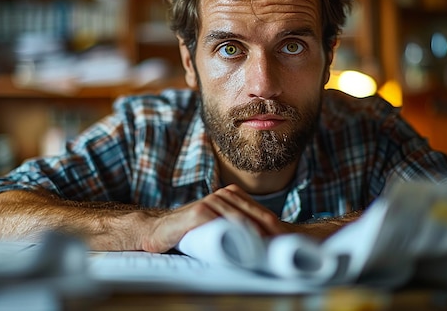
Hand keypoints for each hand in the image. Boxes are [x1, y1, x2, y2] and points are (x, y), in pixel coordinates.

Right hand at [140, 184, 290, 252]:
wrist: (158, 231)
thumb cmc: (190, 232)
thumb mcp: (218, 226)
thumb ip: (237, 227)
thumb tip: (265, 244)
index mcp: (232, 195)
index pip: (262, 213)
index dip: (276, 230)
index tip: (288, 245)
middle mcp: (224, 195)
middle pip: (256, 215)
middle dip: (272, 233)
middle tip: (284, 249)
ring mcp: (211, 201)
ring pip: (242, 219)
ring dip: (257, 235)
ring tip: (270, 250)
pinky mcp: (199, 211)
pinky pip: (222, 222)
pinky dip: (235, 233)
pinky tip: (244, 245)